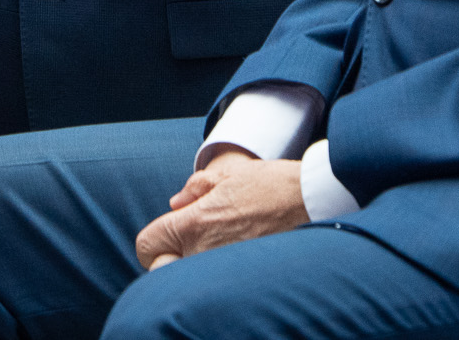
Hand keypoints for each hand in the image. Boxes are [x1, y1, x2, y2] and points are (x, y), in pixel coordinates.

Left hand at [134, 149, 307, 270]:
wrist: (311, 202)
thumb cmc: (271, 184)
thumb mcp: (228, 175)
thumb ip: (195, 189)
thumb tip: (177, 203)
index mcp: (194, 223)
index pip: (147, 245)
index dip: (153, 240)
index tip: (168, 235)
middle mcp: (204, 251)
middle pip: (160, 271)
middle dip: (168, 260)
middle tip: (187, 247)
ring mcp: (223, 269)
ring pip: (188, 279)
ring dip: (193, 267)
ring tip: (215, 249)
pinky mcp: (243, 279)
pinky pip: (215, 282)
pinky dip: (219, 275)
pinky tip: (236, 257)